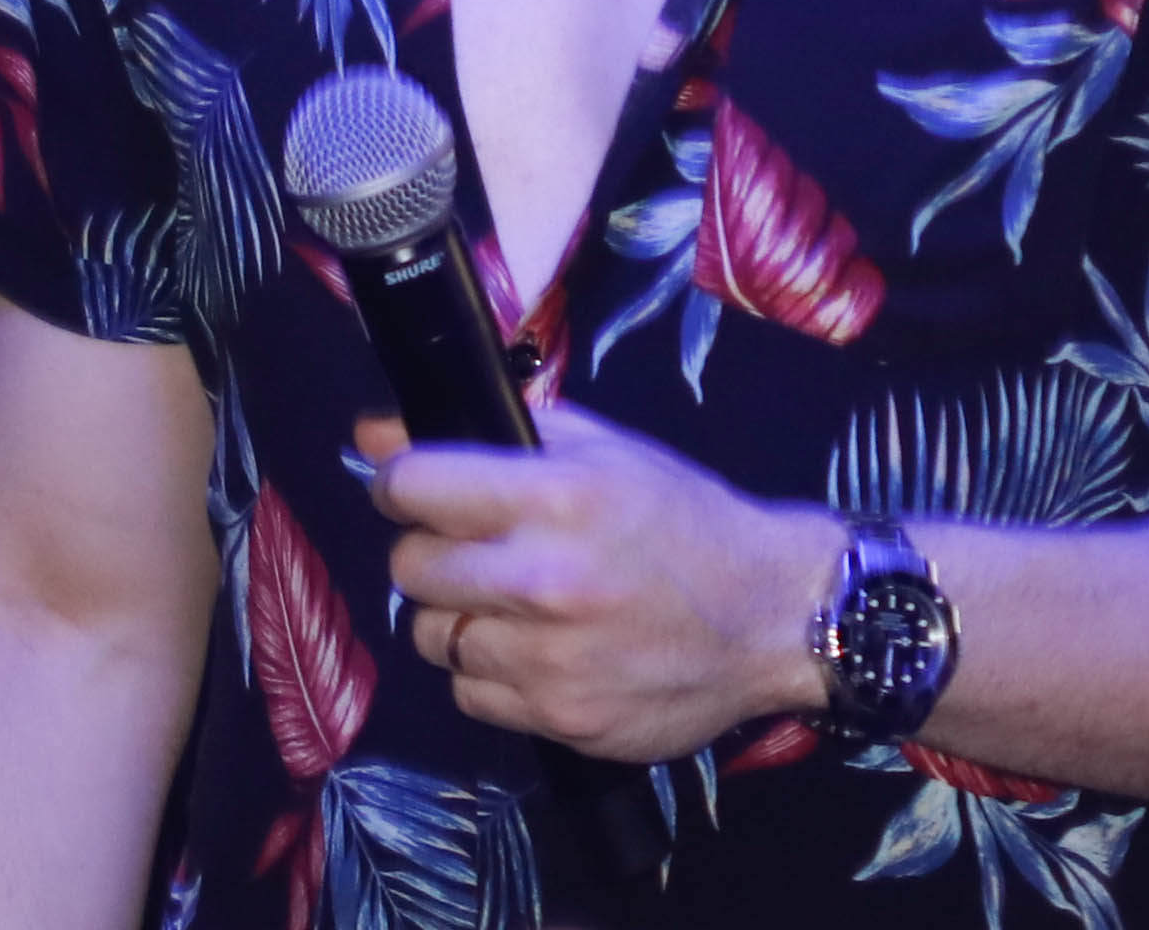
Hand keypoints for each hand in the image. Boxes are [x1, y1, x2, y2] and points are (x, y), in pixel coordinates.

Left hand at [363, 405, 847, 763]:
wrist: (773, 618)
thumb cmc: (686, 520)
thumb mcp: (609, 451)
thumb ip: (498, 431)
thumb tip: (375, 434)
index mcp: (559, 496)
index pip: (414, 486)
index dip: (403, 484)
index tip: (417, 491)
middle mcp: (545, 579)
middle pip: (410, 567)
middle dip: (429, 553)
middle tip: (472, 551)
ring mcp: (549, 658)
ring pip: (432, 637)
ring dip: (458, 618)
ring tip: (512, 606)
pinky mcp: (558, 717)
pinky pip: (470, 694)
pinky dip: (491, 674)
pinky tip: (538, 653)